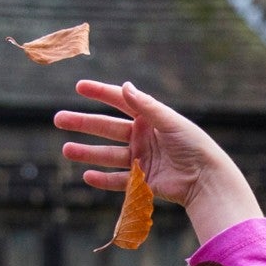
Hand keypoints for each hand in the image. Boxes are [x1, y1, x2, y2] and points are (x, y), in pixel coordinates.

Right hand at [56, 80, 262, 246]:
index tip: (79, 86)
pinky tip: (87, 176)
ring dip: (87, 153)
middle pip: (107, 128)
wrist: (207, 179)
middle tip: (58, 119)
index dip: (100, 93)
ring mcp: (141, 159)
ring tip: (66, 150)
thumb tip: (125, 86)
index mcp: (150, 118)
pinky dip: (103, 179)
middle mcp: (143, 137)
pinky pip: (118, 180)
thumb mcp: (169, 122)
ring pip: (108, 154)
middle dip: (83, 123)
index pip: (121, 101)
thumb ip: (146, 106)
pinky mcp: (143, 180)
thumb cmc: (193, 145)